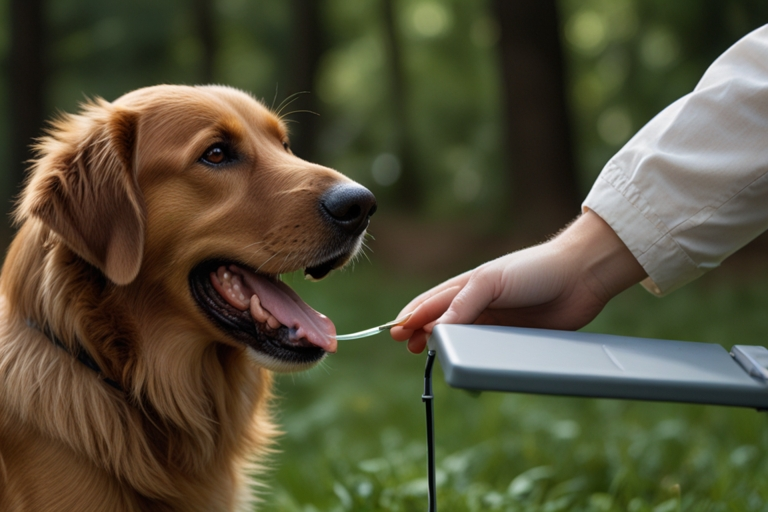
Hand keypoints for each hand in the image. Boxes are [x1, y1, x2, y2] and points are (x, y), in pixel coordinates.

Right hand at [390, 211, 646, 352]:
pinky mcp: (516, 338)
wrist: (580, 276)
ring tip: (428, 357)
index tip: (395, 332)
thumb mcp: (490, 282)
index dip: (412, 316)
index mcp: (469, 285)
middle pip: (442, 322)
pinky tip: (466, 365)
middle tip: (407, 347)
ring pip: (462, 339)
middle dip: (421, 332)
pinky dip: (473, 358)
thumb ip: (462, 304)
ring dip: (445, 347)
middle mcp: (480, 304)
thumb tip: (434, 328)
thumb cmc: (532, 270)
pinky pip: (488, 351)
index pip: (432, 302)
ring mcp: (497, 322)